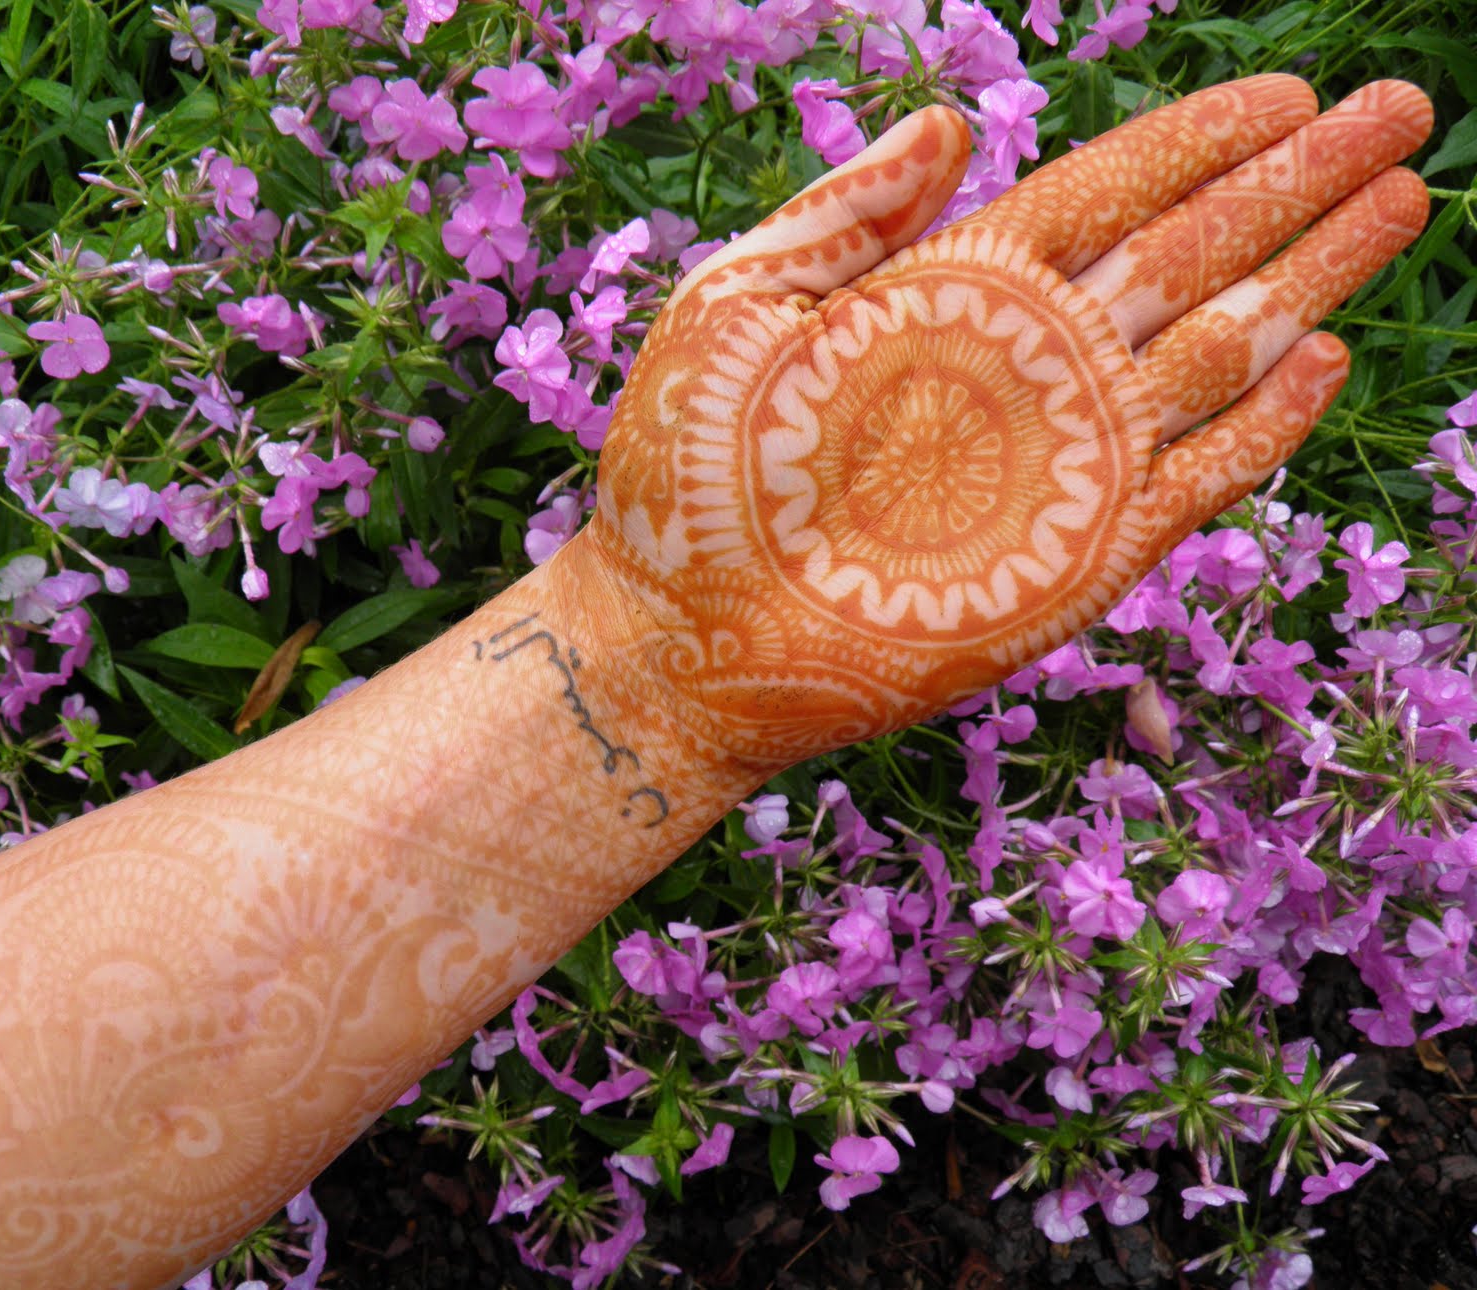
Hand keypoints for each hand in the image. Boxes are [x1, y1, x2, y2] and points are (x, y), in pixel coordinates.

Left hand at [582, 75, 1431, 770]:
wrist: (680, 639)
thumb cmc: (683, 474)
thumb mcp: (738, 310)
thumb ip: (848, 217)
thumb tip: (946, 120)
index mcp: (948, 294)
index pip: (1103, 195)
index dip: (1198, 143)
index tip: (1288, 91)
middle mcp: (1022, 366)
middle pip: (1185, 254)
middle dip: (1294, 185)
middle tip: (1400, 114)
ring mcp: (1057, 462)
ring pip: (1210, 350)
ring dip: (1307, 278)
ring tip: (1396, 202)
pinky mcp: (1077, 562)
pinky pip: (1193, 481)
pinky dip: (1260, 426)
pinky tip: (1322, 360)